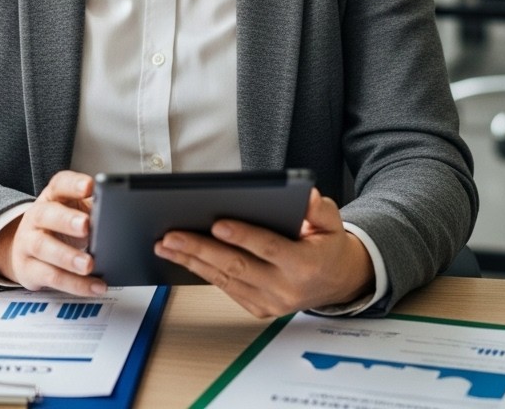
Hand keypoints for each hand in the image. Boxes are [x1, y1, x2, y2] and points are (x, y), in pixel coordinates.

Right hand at [0, 170, 107, 296]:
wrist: (25, 248)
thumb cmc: (58, 226)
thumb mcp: (75, 210)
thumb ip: (94, 208)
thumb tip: (118, 212)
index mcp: (51, 197)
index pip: (60, 184)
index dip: (73, 184)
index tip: (90, 186)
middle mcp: (36, 217)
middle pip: (46, 214)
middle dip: (66, 220)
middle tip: (86, 226)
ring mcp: (28, 243)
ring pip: (44, 248)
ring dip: (68, 257)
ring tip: (89, 264)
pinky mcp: (28, 270)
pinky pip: (51, 277)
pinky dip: (75, 284)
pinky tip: (94, 285)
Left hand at [153, 188, 373, 317]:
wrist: (337, 282)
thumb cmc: (328, 246)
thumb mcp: (333, 222)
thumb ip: (320, 209)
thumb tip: (306, 195)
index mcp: (304, 265)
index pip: (269, 248)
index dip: (243, 236)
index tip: (217, 224)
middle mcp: (285, 289)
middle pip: (237, 267)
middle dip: (201, 249)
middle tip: (172, 235)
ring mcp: (270, 303)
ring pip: (225, 280)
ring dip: (192, 261)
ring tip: (166, 244)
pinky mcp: (258, 308)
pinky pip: (226, 289)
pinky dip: (202, 273)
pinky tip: (182, 258)